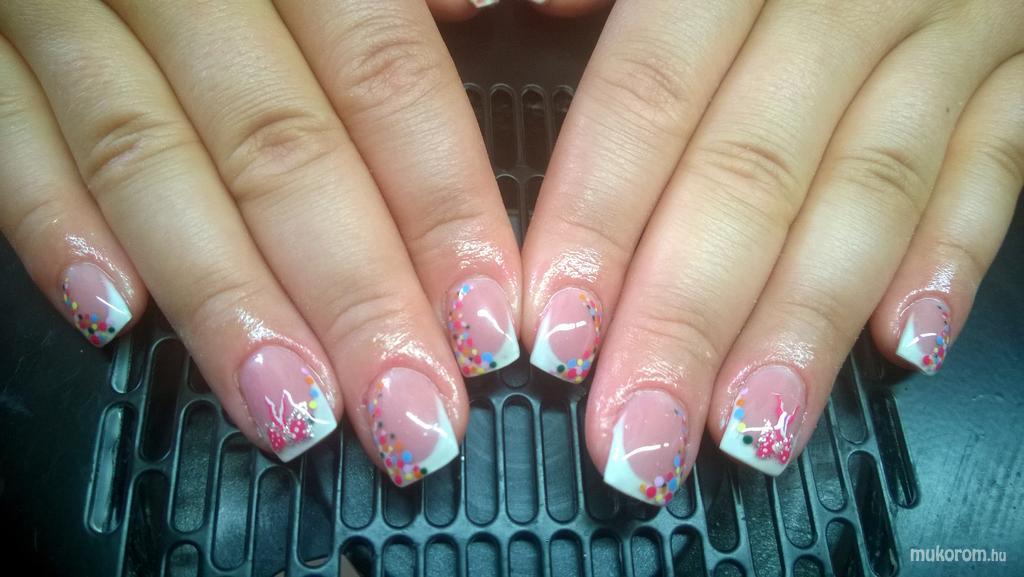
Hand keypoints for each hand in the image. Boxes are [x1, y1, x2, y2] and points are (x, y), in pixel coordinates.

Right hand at [0, 0, 520, 480]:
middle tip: (410, 411)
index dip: (442, 211)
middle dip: (352, 295)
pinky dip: (54, 226)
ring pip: (152, 163)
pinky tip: (116, 317)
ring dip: (226, 300)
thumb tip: (491, 17)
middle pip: (280, 149)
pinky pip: (9, 133)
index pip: (386, 82)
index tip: (488, 323)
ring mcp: (65, 1)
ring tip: (294, 409)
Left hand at [522, 0, 1022, 502]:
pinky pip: (995, 163)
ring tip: (745, 431)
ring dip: (806, 323)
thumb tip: (512, 12)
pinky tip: (909, 343)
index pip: (651, 90)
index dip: (599, 219)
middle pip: (755, 169)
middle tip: (636, 438)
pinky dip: (953, 254)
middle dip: (689, 316)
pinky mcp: (1021, 58)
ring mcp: (953, 24)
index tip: (552, 335)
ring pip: (872, 189)